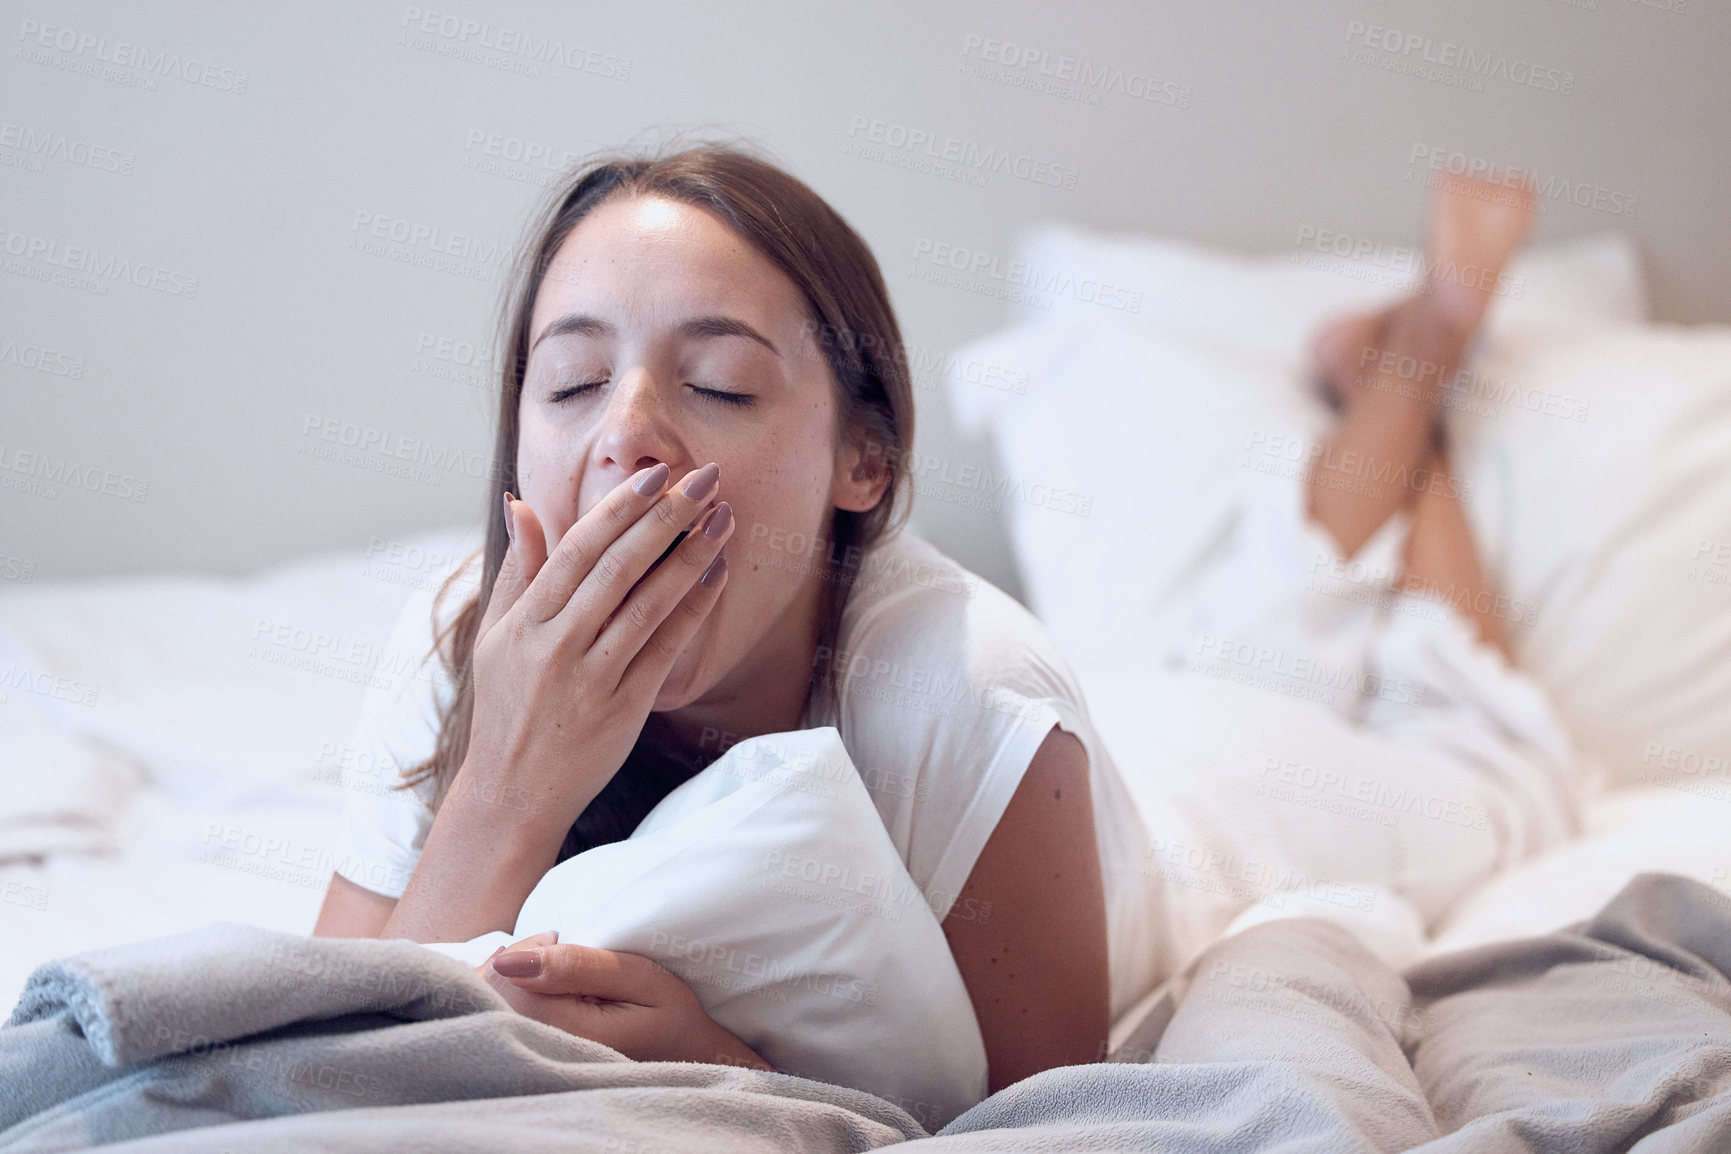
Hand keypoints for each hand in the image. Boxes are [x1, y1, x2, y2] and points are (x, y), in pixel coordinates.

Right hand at [462, 461, 734, 838]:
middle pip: (618, 568)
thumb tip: (523, 504)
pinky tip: (717, 575)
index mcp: (525, 622)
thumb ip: (519, 570)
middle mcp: (557, 646)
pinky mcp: (624, 707)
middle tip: (704, 478)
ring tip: (723, 518)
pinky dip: (693, 609)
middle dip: (665, 517)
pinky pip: (665, 649)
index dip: (619, 508)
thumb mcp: (497, 636)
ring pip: (648, 604)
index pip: (577, 550)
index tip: (656, 474)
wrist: (513, 792)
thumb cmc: (507, 707)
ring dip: (690, 556)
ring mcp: (592, 678)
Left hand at [476, 930, 772, 1069]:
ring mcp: (530, 1058)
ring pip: (484, 1001)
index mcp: (562, 1031)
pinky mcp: (529, 1058)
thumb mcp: (638, 978)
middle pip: (483, 989)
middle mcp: (535, 1050)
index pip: (499, 976)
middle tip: (557, 955)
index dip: (525, 948)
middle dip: (512, 961)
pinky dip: (509, 996)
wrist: (687, 1061)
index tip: (560, 942)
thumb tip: (507, 960)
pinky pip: (493, 1017)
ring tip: (552, 978)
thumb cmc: (669, 1017)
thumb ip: (576, 966)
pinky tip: (538, 995)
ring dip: (509, 979)